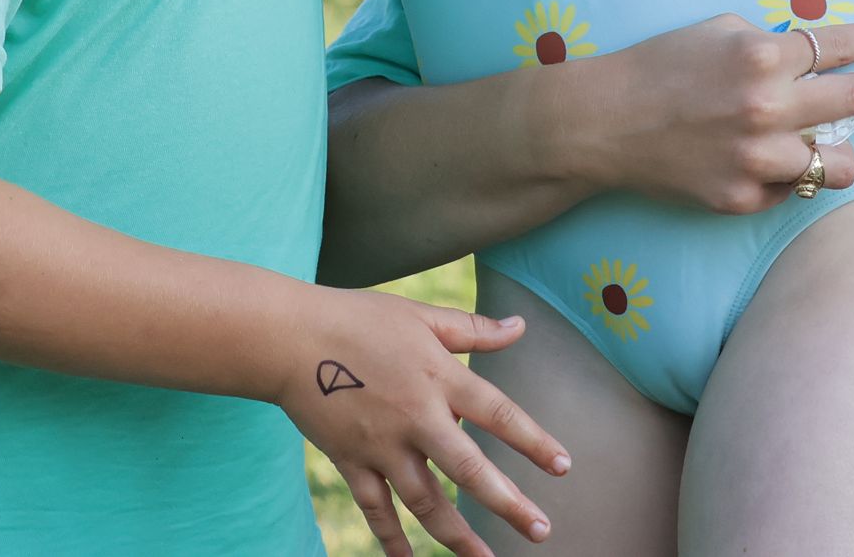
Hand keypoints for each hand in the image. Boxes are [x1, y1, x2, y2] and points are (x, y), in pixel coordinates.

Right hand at [283, 289, 567, 556]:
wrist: (290, 339)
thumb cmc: (360, 319)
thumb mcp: (422, 317)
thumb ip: (473, 330)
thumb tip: (521, 326)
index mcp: (440, 377)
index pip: (499, 413)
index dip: (533, 441)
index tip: (563, 467)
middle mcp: (417, 417)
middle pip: (468, 469)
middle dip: (506, 503)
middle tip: (540, 530)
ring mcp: (382, 446)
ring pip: (424, 501)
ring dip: (456, 534)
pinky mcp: (351, 463)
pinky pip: (376, 510)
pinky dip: (393, 540)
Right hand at [577, 13, 853, 212]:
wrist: (604, 123)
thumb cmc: (658, 65)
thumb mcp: (717, 30)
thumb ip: (769, 41)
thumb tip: (809, 54)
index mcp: (762, 56)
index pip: (839, 46)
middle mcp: (767, 108)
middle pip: (853, 101)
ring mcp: (756, 158)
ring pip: (836, 165)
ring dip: (840, 151)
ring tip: (835, 144)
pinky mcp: (741, 198)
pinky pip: (790, 190)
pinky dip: (789, 176)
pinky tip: (778, 164)